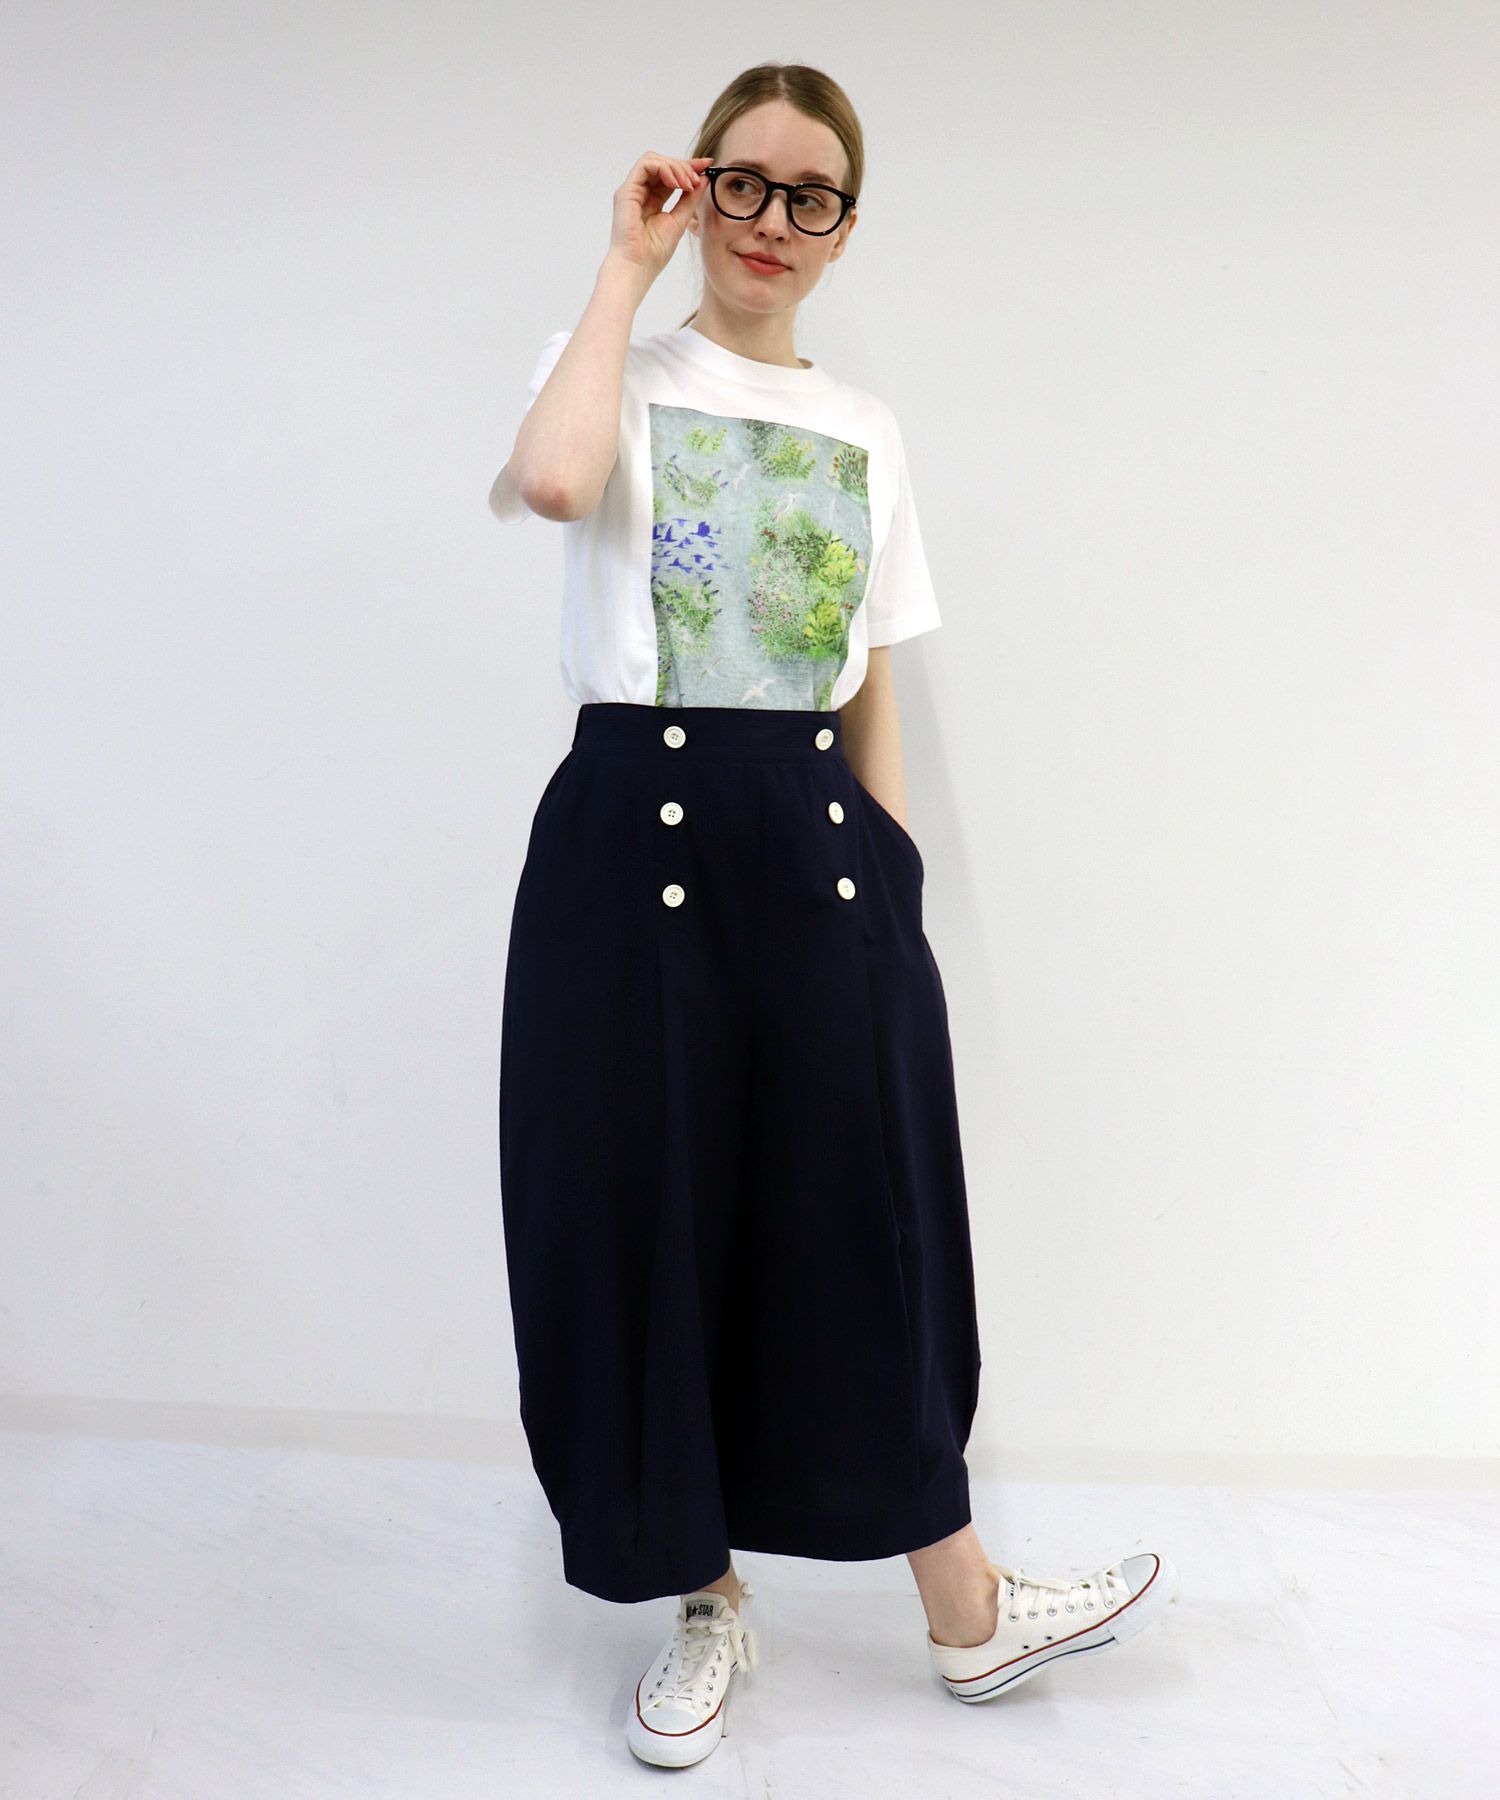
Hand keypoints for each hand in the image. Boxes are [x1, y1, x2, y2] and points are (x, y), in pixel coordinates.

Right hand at [608, 152, 712, 281]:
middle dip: (684, 166)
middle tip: (698, 177)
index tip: (707, 165)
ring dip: (675, 167)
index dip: (689, 167)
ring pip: (654, 160)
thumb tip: (704, 179)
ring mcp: (632, 191)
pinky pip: (645, 165)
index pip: (671, 176)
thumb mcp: (680, 221)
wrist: (637, 267)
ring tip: (688, 183)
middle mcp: (641, 193)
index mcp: (653, 201)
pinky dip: (664, 168)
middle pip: (663, 164)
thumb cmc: (654, 253)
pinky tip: (677, 183)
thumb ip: (690, 200)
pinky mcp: (626, 191)